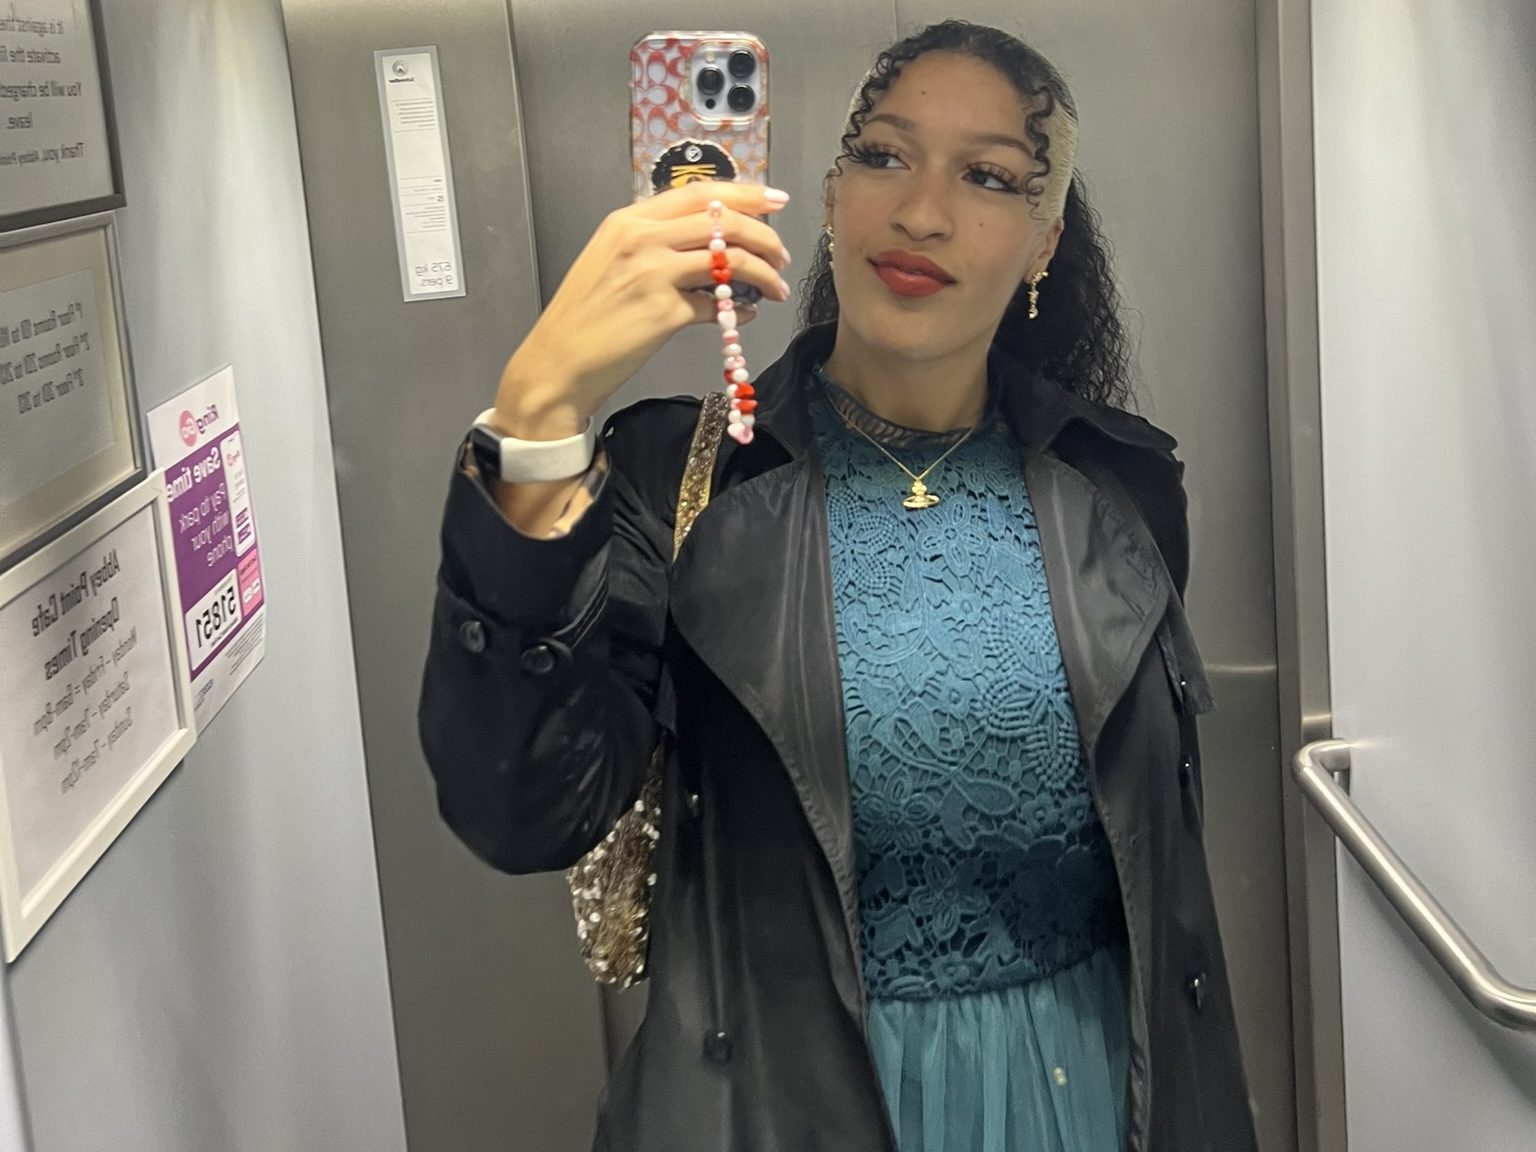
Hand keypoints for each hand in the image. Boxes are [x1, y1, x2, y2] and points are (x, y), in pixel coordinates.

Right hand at [492, 180, 791, 439]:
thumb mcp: (612, 262)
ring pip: (729, 260)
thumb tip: (709, 246)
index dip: (744, 194)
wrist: (558, 361)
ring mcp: (654, 274)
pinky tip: (744, 317)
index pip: (699, 194)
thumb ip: (655, 244)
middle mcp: (642, 238)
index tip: (776, 201)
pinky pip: (716, 307)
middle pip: (722, 222)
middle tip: (783, 254)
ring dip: (762, 273)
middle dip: (764, 235)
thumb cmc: (584, 317)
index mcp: (629, 220)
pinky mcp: (664, 312)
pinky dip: (738, 311)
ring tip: (776, 288)